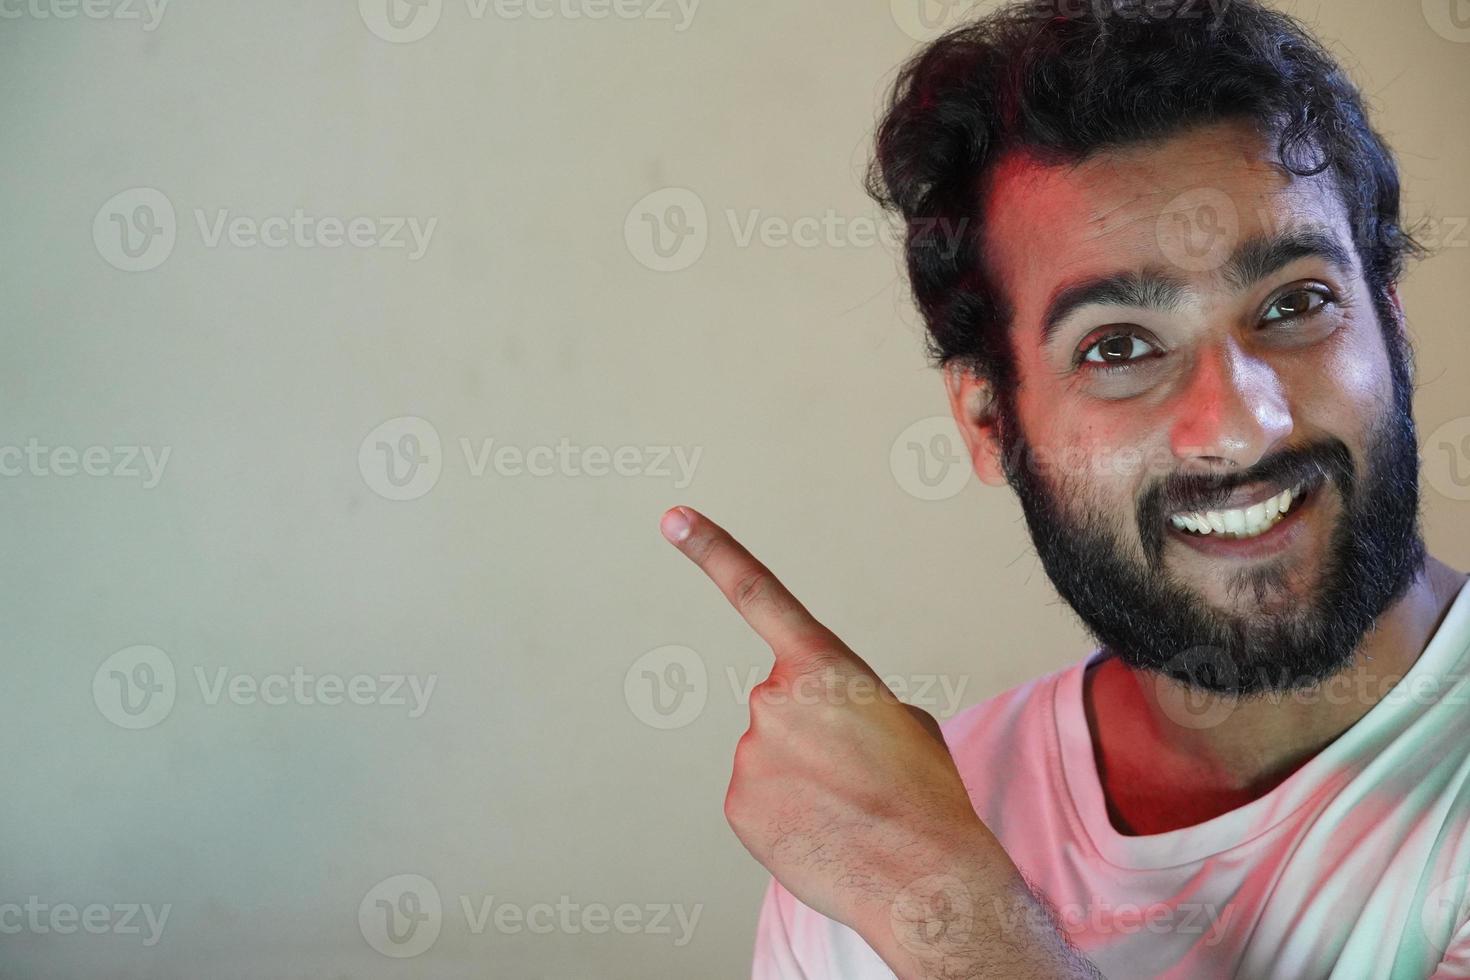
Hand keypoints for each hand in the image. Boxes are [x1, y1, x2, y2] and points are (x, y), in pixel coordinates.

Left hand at [660, 506, 1096, 978]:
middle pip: (781, 706)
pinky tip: (823, 832)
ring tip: (848, 808)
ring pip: (770, 756)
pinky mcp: (737, 803)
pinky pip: (759, 798)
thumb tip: (821, 724)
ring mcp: (750, 753)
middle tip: (858, 774)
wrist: (925, 878)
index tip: (673, 519)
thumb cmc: (926, 795)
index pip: (758, 594)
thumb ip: (848, 698)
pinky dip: (786, 814)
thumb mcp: (903, 720)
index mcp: (824, 667)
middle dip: (812, 733)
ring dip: (802, 778)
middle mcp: (773, 700)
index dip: (712, 551)